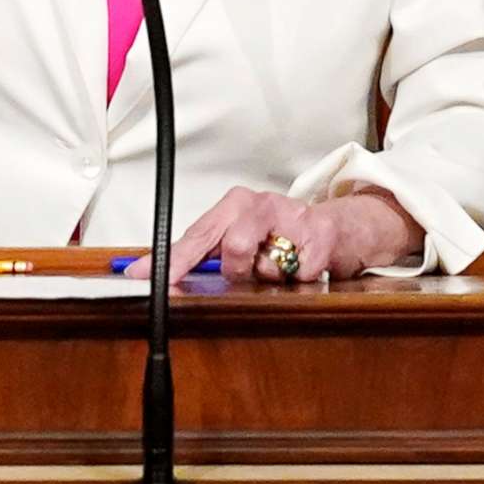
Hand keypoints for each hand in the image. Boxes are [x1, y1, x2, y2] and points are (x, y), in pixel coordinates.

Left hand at [124, 185, 422, 283]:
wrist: (342, 227)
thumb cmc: (283, 235)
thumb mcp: (243, 237)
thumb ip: (210, 254)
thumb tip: (167, 278)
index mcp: (233, 205)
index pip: (193, 237)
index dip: (168, 261)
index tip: (141, 277)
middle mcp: (258, 204)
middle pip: (232, 249)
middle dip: (239, 271)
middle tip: (252, 270)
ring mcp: (292, 215)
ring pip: (266, 267)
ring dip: (272, 277)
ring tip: (282, 263)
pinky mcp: (321, 234)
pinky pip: (298, 274)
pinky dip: (299, 279)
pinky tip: (304, 265)